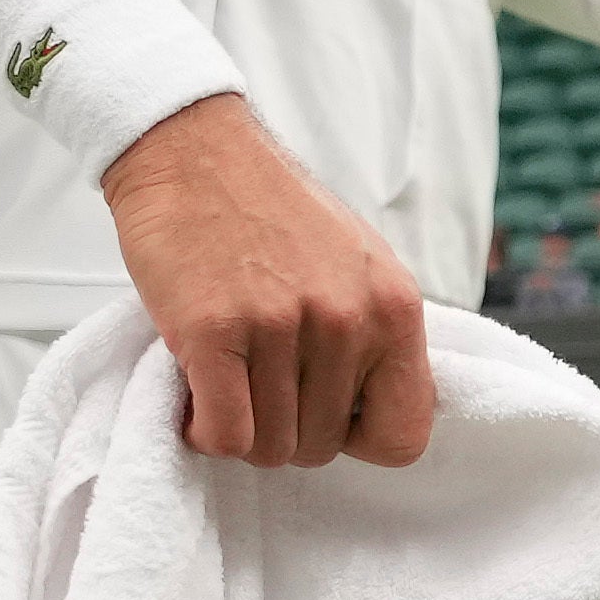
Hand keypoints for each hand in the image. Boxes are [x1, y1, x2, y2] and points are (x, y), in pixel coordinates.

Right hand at [101, 98, 432, 469]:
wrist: (194, 151)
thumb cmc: (270, 210)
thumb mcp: (358, 264)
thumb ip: (374, 334)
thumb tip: (371, 408)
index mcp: (395, 307)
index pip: (405, 435)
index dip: (359, 437)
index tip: (324, 410)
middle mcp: (347, 319)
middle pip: (323, 447)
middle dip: (285, 428)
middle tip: (256, 381)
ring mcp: (281, 325)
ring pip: (269, 448)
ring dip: (241, 429)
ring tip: (225, 380)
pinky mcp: (213, 331)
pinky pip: (226, 435)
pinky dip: (204, 432)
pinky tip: (196, 396)